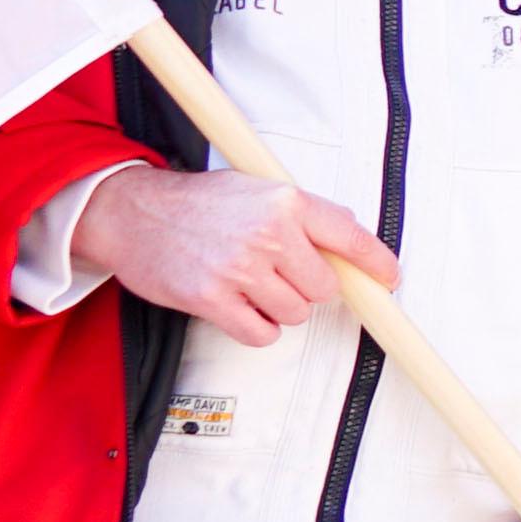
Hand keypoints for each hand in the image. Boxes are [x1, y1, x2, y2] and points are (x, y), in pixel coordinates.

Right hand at [72, 166, 398, 345]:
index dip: (376, 263)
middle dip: (308, 287)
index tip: (388, 279)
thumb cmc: (197, 202)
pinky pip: (262, 334)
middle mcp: (269, 235)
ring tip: (250, 284)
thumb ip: (302, 214)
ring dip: (279, 308)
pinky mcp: (212, 299)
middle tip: (278, 274)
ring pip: (296, 314)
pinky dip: (257, 328)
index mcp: (286, 202)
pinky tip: (239, 306)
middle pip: (324, 288)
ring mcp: (240, 269)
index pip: (351, 237)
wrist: (132, 213)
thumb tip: (349, 241)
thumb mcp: (257, 188)